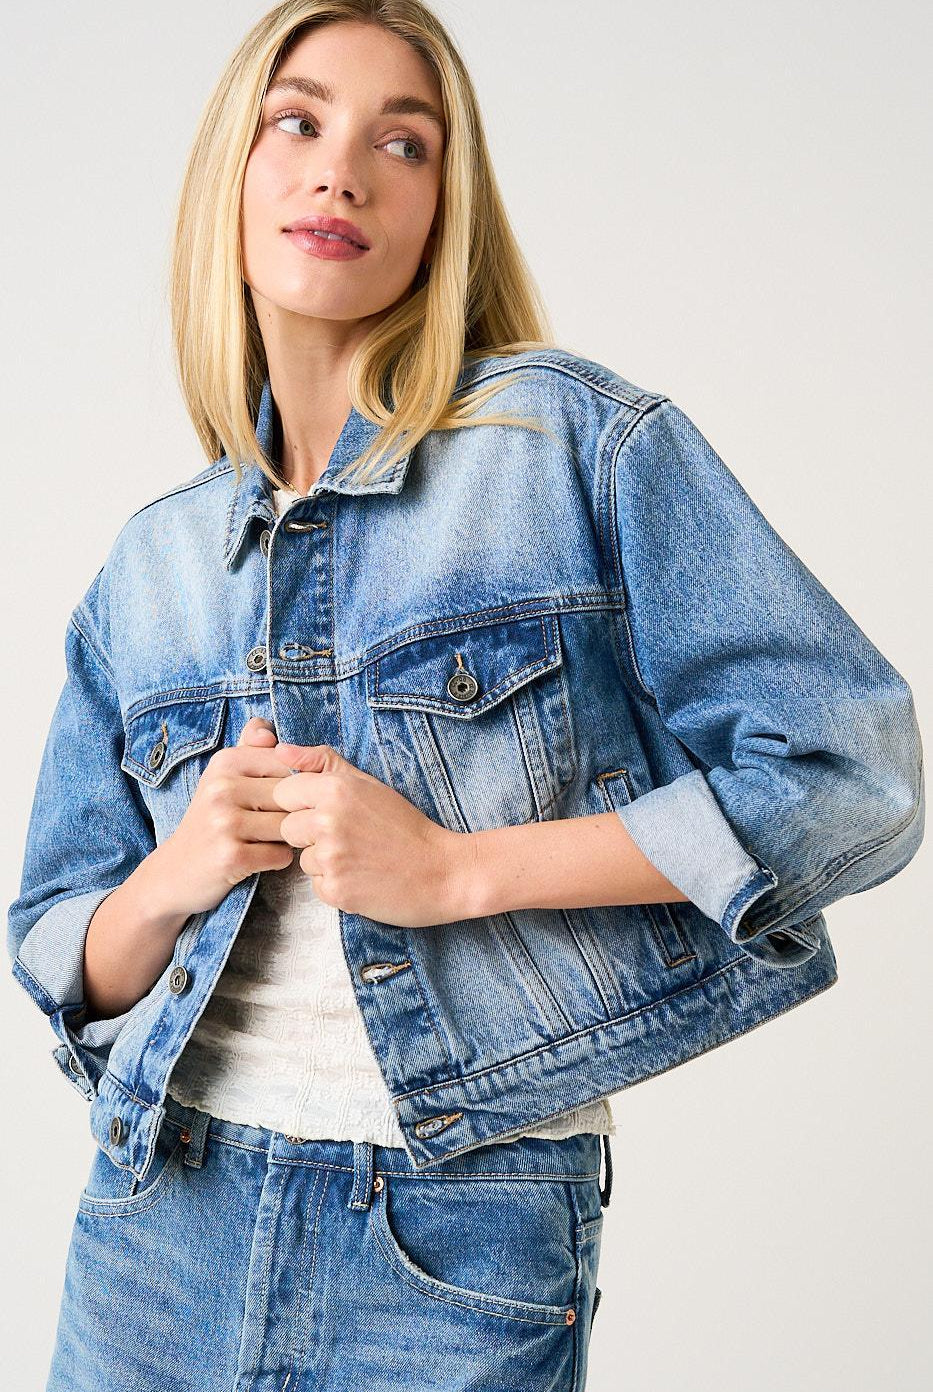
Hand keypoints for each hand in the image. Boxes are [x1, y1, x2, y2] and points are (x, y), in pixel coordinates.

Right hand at [153, 716, 295, 917]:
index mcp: (225, 762)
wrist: (175, 871)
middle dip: (291, 814)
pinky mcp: (231, 857)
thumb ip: (247, 748)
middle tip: (270, 826)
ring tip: (264, 841)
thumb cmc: (209, 820)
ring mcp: (225, 823)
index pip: (288, 766)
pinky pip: (281, 855)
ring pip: (289, 826)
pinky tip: (258, 859)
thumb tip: (265, 727)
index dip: (292, 786)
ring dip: (286, 838)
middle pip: (291, 797)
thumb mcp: (221, 778)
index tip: (272, 801)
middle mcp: (222, 788)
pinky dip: (277, 860)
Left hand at [270, 741, 468, 926]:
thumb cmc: (405, 826)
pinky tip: (361, 877)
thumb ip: (322, 762)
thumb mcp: (368, 784)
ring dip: (324, 861)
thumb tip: (280, 749)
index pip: (283, 793)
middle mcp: (328, 821)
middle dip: (309, 834)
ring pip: (302, 859)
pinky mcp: (335, 890)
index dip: (302, 804)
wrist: (441, 871)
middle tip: (347, 837)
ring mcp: (331, 858)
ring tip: (359, 858)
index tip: (326, 811)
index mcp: (335, 789)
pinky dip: (335, 884)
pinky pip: (316, 885)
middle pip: (287, 828)